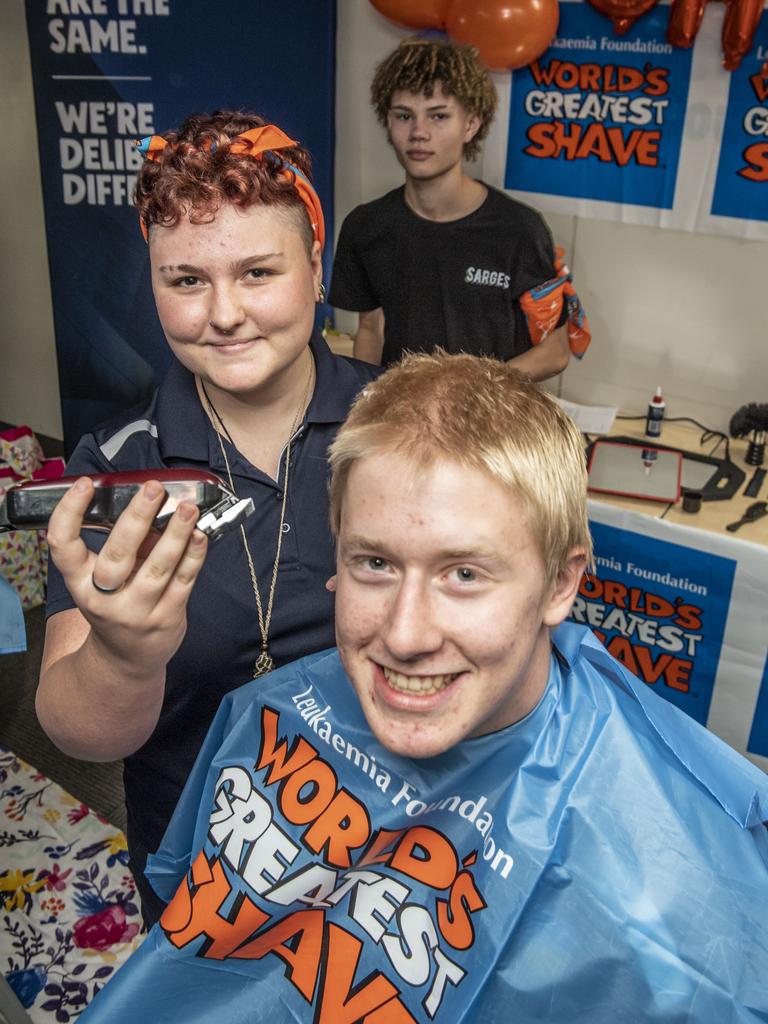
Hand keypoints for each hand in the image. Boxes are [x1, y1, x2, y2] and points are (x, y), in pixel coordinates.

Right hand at [46, 477, 207, 677]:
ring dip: (176, 534)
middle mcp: (104, 597)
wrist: (126, 658)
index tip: (85, 485)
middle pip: (117, 555)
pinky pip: (183, 581)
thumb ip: (123, 544)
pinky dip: (194, 556)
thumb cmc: (115, 604)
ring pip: (158, 568)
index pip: (63, 546)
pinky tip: (200, 535)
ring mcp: (137, 610)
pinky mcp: (166, 617)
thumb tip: (151, 503)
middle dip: (137, 518)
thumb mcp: (103, 578)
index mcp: (79, 582)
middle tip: (153, 489)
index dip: (69, 512)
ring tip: (188, 508)